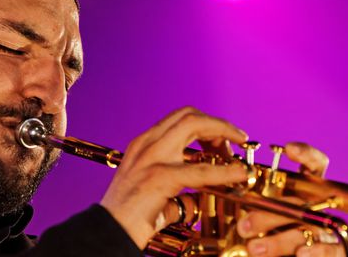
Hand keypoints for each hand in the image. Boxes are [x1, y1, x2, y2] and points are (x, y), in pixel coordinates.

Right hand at [100, 106, 248, 248]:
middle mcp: (146, 144)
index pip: (178, 119)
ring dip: (222, 132)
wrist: (109, 232)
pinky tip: (238, 174)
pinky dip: (224, 170)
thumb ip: (177, 194)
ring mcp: (152, 158)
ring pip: (193, 125)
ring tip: (239, 145)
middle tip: (236, 138)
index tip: (223, 136)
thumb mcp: (154, 195)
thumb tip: (196, 202)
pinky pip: (200, 169)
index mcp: (143, 145)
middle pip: (188, 114)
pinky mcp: (159, 177)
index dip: (206, 122)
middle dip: (217, 122)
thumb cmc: (128, 218)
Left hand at [236, 142, 345, 256]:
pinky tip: (301, 254)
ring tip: (254, 248)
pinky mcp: (338, 247)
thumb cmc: (281, 232)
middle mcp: (319, 205)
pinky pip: (331, 248)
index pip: (314, 165)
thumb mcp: (267, 216)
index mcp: (304, 190)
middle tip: (243, 226)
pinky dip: (316, 251)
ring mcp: (330, 226)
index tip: (289, 148)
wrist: (301, 255)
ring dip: (280, 239)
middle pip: (298, 202)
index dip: (306, 154)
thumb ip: (256, 209)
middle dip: (268, 215)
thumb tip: (235, 215)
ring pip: (308, 227)